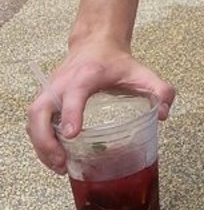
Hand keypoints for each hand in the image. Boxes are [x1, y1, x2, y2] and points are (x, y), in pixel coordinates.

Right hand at [26, 44, 174, 174]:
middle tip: (61, 162)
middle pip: (39, 111)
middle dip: (45, 140)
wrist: (94, 43)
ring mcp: (49, 91)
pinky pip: (34, 122)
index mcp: (86, 75)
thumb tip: (164, 114)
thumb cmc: (115, 61)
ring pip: (33, 119)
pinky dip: (39, 141)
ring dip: (40, 145)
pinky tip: (54, 157)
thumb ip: (160, 90)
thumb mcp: (142, 73)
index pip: (73, 94)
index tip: (73, 134)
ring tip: (59, 166)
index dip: (71, 113)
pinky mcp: (44, 98)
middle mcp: (61, 83)